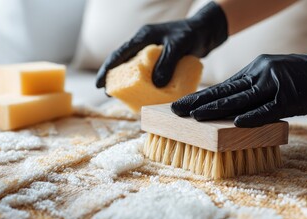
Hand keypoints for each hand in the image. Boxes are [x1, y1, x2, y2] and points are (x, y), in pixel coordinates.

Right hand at [96, 2, 227, 88]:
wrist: (206, 32)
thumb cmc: (192, 34)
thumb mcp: (178, 46)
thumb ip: (167, 63)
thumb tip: (156, 84)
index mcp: (143, 37)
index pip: (120, 54)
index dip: (108, 69)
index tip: (99, 84)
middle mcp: (145, 45)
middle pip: (125, 63)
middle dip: (116, 78)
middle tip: (110, 94)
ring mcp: (153, 53)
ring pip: (137, 70)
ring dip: (132, 83)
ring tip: (128, 97)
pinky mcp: (162, 60)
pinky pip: (151, 73)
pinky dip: (147, 83)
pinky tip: (148, 94)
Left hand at [171, 36, 306, 126]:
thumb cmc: (299, 77)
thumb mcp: (270, 75)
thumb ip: (251, 88)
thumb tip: (230, 108)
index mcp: (253, 71)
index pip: (222, 87)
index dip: (200, 96)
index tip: (181, 105)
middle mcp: (260, 74)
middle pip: (225, 92)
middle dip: (198, 102)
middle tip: (176, 111)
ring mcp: (275, 85)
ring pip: (241, 99)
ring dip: (216, 109)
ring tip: (194, 117)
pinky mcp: (290, 97)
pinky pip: (269, 109)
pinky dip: (254, 116)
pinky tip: (237, 123)